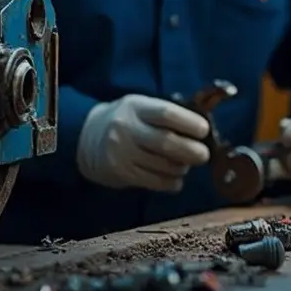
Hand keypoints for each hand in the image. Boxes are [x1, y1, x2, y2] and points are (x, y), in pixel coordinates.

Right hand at [76, 95, 211, 191]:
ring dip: (181, 168)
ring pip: (162, 165)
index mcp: (136, 107)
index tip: (204, 130)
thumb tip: (202, 128)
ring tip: (185, 165)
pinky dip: (171, 183)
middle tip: (203, 155)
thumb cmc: (125, 120)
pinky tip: (176, 179)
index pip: (166, 114)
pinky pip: (154, 181)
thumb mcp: (140, 107)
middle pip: (166, 142)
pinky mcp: (122, 173)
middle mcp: (127, 129)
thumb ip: (166, 114)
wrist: (86, 138)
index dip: (189, 123)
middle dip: (191, 151)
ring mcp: (123, 153)